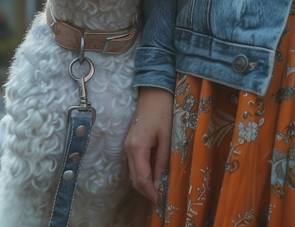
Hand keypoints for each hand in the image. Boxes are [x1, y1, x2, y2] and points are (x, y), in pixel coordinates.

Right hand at [125, 86, 173, 202]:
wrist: (154, 91)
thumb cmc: (163, 110)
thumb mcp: (167, 137)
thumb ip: (163, 160)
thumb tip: (162, 182)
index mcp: (137, 148)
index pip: (142, 180)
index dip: (152, 194)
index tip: (163, 203)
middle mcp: (128, 149)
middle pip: (135, 180)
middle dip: (148, 192)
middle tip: (163, 200)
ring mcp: (127, 145)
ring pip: (134, 173)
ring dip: (145, 184)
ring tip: (161, 190)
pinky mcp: (130, 142)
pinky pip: (135, 164)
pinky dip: (143, 173)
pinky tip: (155, 175)